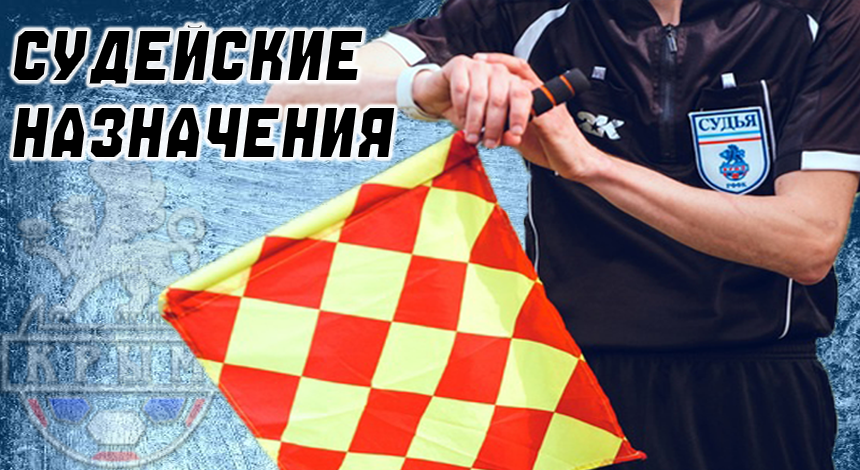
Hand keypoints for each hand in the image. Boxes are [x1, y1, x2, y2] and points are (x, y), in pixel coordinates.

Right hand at [411, 55, 532, 147]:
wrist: (439, 96)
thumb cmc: (467, 110)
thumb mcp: (488, 126)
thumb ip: (504, 133)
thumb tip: (514, 138)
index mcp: (511, 82)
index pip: (522, 95)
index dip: (520, 114)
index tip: (516, 132)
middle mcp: (498, 71)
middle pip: (500, 99)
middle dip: (494, 125)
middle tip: (489, 143)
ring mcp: (479, 66)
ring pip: (479, 96)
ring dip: (475, 121)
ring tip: (472, 135)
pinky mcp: (460, 64)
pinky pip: (461, 88)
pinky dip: (460, 107)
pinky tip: (460, 115)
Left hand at [474, 53, 612, 182]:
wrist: (580, 162)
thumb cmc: (554, 148)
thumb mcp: (524, 134)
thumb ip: (506, 125)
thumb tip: (484, 126)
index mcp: (540, 95)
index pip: (519, 68)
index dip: (499, 61)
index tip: (480, 60)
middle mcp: (546, 96)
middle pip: (518, 72)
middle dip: (494, 70)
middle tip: (475, 72)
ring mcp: (550, 106)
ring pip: (520, 89)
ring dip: (497, 101)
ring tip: (483, 109)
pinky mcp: (552, 122)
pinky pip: (530, 110)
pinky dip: (511, 115)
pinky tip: (500, 123)